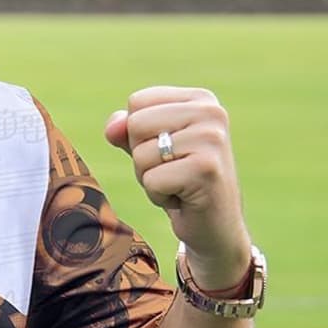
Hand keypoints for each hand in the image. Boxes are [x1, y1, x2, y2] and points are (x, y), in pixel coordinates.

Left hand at [104, 87, 250, 289]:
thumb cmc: (179, 181)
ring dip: (150, 177)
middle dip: (142, 156)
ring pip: (140, 153)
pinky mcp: (206, 169)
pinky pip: (151, 179)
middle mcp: (212, 112)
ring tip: (178, 184)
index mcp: (201, 99)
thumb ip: (126, 129)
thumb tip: (113, 127)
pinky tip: (184, 198)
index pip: (137, 102)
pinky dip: (159, 195)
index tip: (169, 151)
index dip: (139, 133)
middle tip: (173, 171)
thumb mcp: (148, 147)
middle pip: (135, 124)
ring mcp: (212, 140)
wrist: (215, 228)